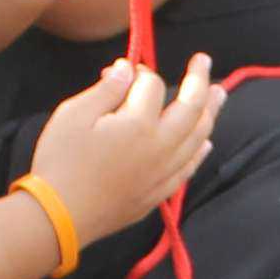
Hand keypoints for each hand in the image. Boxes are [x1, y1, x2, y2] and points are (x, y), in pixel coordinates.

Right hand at [30, 52, 224, 233]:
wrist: (60, 217)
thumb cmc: (61, 161)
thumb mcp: (74, 114)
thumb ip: (106, 89)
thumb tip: (127, 68)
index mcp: (139, 123)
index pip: (152, 86)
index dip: (140, 72)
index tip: (125, 70)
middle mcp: (161, 147)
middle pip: (191, 108)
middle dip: (199, 80)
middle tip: (204, 61)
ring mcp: (163, 173)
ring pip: (197, 138)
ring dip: (211, 112)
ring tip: (219, 94)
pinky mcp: (157, 194)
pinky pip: (188, 168)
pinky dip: (200, 151)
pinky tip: (206, 143)